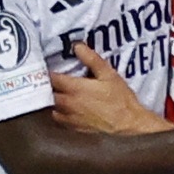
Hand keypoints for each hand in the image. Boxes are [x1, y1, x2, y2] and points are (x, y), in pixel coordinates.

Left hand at [45, 43, 171, 133]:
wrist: (128, 123)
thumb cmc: (120, 98)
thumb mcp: (109, 74)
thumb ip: (91, 59)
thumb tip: (77, 46)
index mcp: (75, 89)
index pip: (52, 79)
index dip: (47, 72)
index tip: (45, 67)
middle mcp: (68, 104)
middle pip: (48, 94)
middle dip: (47, 86)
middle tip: (47, 79)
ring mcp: (70, 118)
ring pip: (51, 108)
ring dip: (50, 100)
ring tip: (53, 93)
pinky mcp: (74, 128)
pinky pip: (58, 120)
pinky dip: (57, 113)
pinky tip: (61, 109)